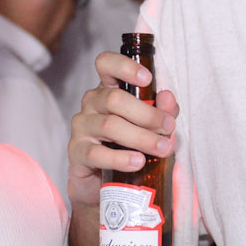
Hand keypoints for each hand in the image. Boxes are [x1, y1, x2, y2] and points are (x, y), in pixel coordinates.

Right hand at [68, 50, 178, 201]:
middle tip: (168, 128)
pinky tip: (137, 162)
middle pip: (115, 99)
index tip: (147, 78)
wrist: (102, 180)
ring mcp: (81, 127)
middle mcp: (92, 104)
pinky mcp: (76, 153)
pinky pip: (97, 153)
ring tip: (161, 149)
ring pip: (109, 126)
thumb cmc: (128, 145)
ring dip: (141, 137)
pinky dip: (121, 158)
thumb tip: (168, 98)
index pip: (106, 64)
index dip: (124, 67)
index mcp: (108, 89)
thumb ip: (162, 111)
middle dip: (147, 114)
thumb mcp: (151, 126)